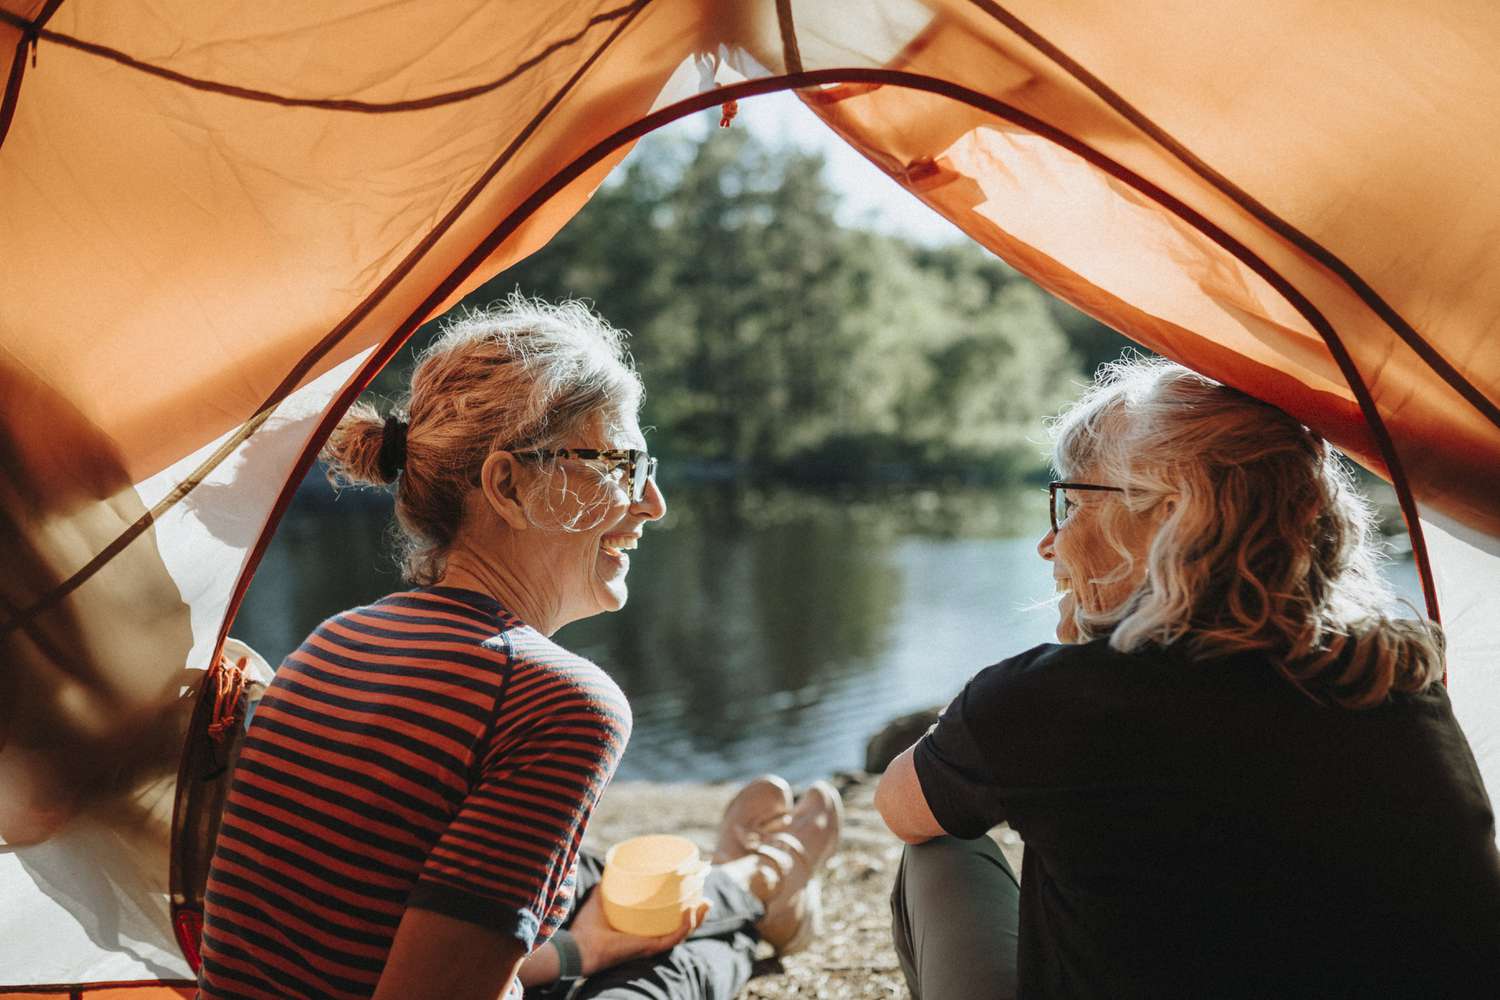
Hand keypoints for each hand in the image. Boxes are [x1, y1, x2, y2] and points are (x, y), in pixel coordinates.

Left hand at [567, 889, 710, 975]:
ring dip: (698, 918)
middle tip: (706, 898)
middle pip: (682, 928)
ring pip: (683, 933)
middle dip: (698, 914)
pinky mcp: (649, 947)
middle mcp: (650, 938)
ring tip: (706, 902)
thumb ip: (608, 883)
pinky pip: (673, 937)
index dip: (684, 909)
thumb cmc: (587, 926)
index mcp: (642, 930)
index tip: (693, 892)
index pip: (668, 921)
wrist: (579, 945)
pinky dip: (685, 926)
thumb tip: (612, 867)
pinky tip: (691, 911)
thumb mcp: (601, 897)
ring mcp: (651, 944)